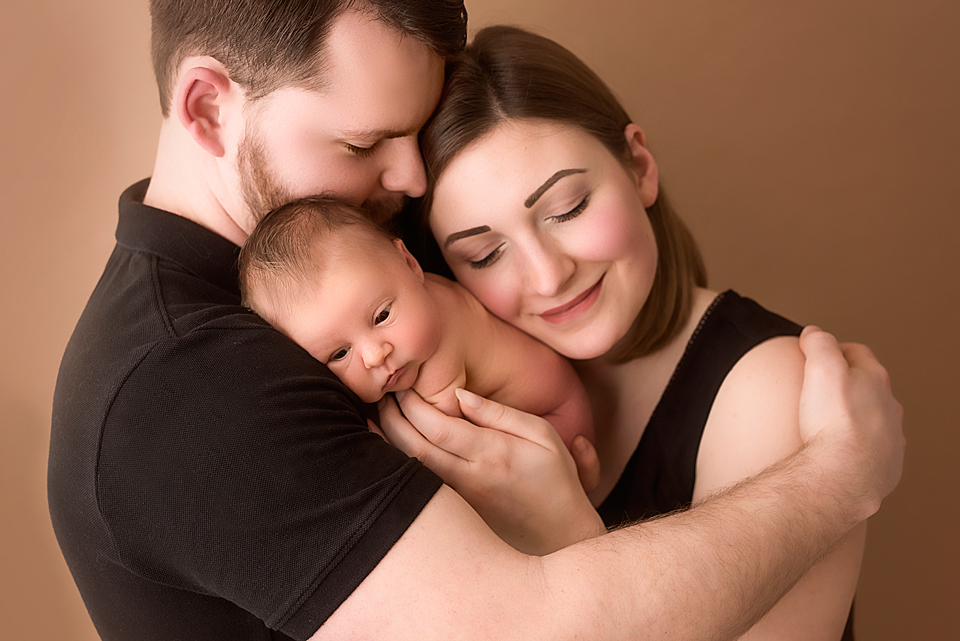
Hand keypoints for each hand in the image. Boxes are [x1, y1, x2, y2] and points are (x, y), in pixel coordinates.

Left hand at [378, 388, 604, 554]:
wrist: (561, 536)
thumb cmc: (554, 479)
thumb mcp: (542, 436)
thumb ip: (500, 414)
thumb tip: (460, 396)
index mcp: (492, 454)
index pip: (439, 427)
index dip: (414, 404)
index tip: (404, 386)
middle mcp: (470, 479)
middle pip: (415, 447)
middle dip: (392, 418)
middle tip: (382, 396)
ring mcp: (459, 500)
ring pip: (410, 468)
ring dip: (387, 441)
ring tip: (376, 416)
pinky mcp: (454, 512)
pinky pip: (417, 484)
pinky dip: (397, 463)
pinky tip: (387, 446)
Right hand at [797, 326, 904, 516]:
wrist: (844, 474)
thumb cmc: (834, 423)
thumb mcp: (820, 368)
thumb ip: (819, 344)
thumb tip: (815, 333)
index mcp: (875, 380)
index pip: (857, 353)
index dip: (835, 349)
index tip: (817, 354)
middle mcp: (889, 407)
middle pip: (870, 386)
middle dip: (849, 383)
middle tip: (823, 388)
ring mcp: (891, 438)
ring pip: (876, 419)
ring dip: (858, 416)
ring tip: (832, 422)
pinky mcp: (887, 466)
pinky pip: (874, 450)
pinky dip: (860, 447)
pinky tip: (841, 452)